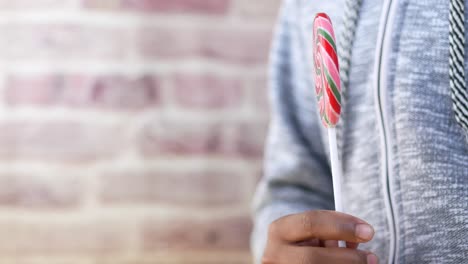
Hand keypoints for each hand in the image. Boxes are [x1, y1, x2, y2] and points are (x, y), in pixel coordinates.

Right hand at [262, 210, 378, 263]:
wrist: (290, 259)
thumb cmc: (310, 243)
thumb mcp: (315, 232)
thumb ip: (330, 231)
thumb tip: (361, 235)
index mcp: (280, 230)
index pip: (310, 222)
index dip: (342, 225)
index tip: (368, 231)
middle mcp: (274, 254)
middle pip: (312, 258)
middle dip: (347, 258)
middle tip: (372, 257)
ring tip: (366, 263)